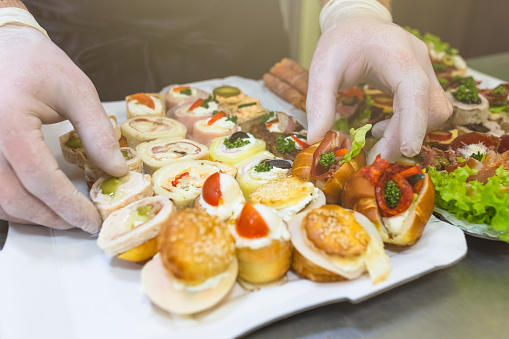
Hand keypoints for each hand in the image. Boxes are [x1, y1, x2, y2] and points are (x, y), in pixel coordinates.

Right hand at [0, 25, 126, 232]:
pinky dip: (17, 205)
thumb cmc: (38, 62)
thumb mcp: (77, 90)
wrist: (4, 46)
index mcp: (9, 123)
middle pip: (14, 198)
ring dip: (33, 216)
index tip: (92, 219)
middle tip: (84, 223)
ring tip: (67, 216)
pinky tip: (41, 204)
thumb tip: (117, 170)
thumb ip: (97, 131)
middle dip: (52, 218)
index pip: (39, 179)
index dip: (68, 205)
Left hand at [306, 1, 451, 162]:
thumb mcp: (322, 68)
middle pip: (431, 106)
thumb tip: (316, 139)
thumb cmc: (340, 41)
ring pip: (435, 111)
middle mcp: (419, 61)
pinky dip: (410, 125)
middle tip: (377, 157)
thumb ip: (319, 102)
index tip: (406, 151)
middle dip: (407, 136)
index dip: (414, 122)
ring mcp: (425, 71)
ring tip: (377, 136)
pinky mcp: (423, 81)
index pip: (415, 90)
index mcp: (396, 53)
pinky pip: (427, 110)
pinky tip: (383, 128)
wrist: (357, 21)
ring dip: (410, 132)